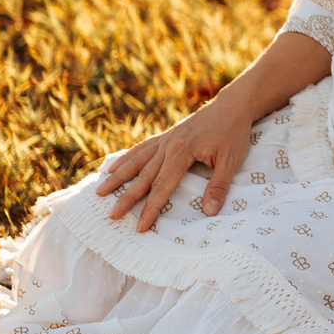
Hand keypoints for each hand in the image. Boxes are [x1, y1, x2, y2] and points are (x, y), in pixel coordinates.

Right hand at [95, 91, 256, 231]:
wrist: (232, 105)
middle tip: (111, 216)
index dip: (150, 208)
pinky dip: (126, 159)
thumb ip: (219, 185)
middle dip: (126, 198)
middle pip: (143, 176)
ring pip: (136, 161)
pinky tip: (112, 167)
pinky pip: (141, 149)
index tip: (140, 227)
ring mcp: (164, 139)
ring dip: (117, 177)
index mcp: (181, 152)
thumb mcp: (231, 159)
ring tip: (100, 192)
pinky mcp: (166, 135)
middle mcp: (167, 145)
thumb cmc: (233, 133)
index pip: (162, 186)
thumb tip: (209, 212)